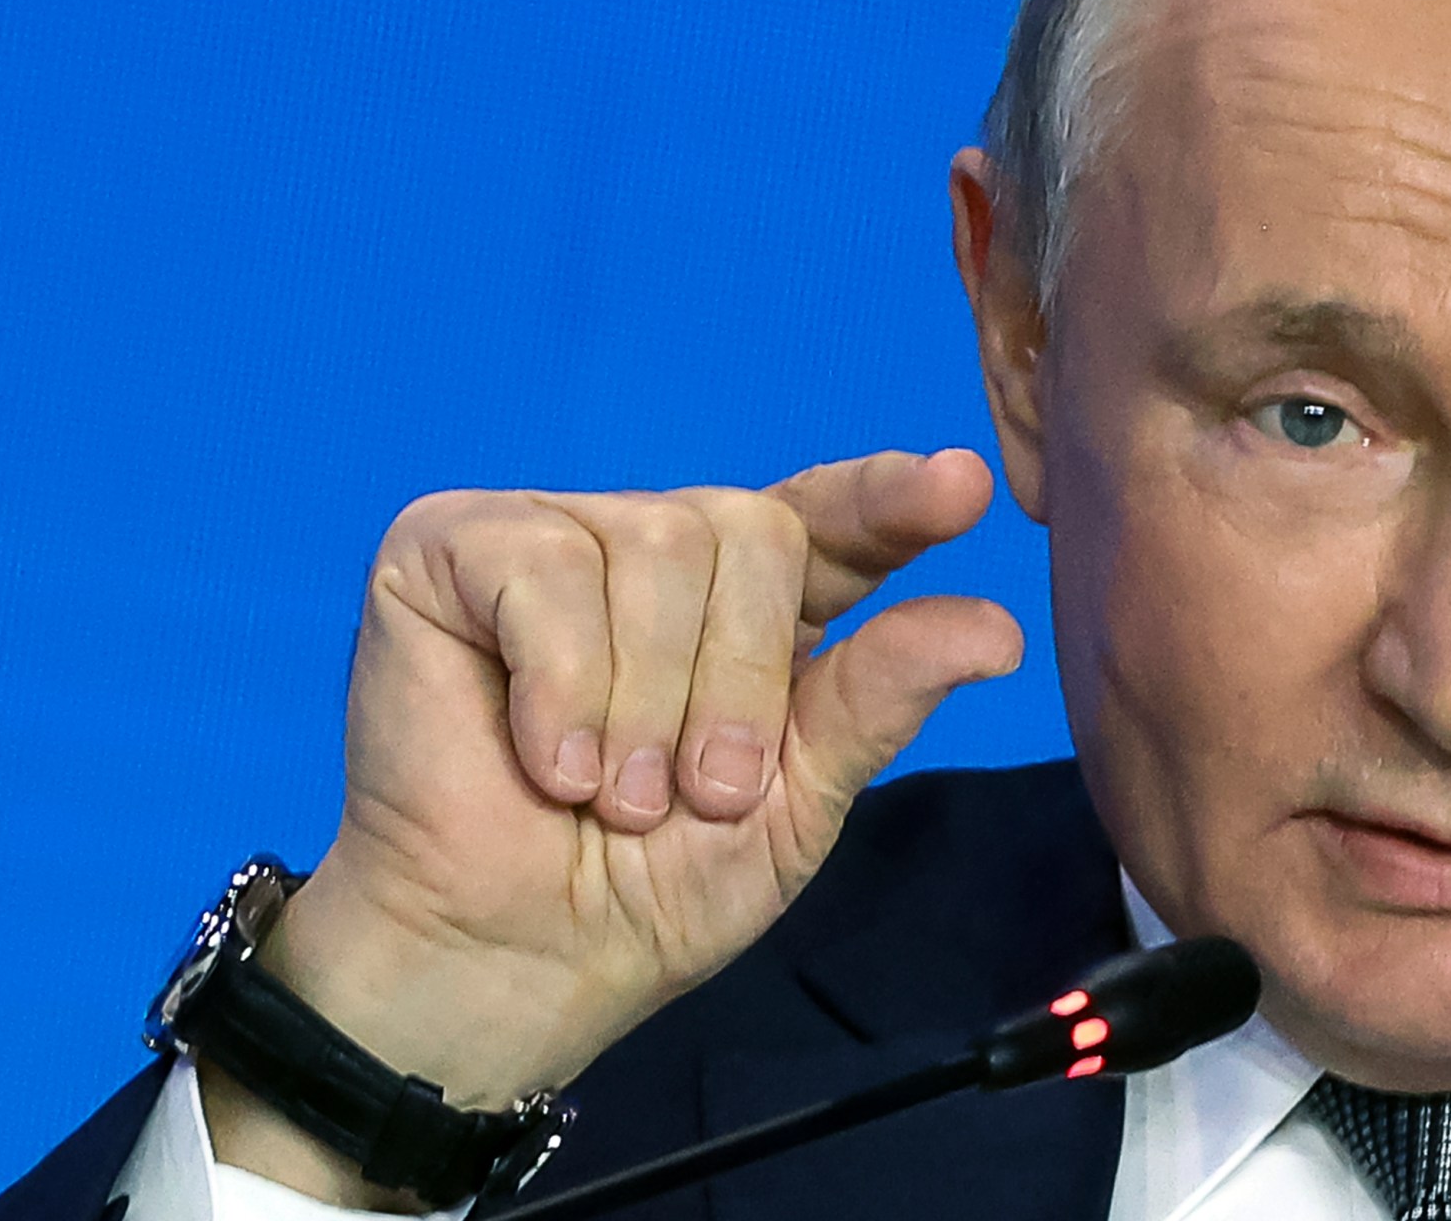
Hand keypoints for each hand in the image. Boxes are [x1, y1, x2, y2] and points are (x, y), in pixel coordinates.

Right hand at [203, 450, 1021, 1204]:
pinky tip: (546, 760)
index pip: (838, 518)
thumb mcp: (796, 802)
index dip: (893, 498)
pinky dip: (560, 685)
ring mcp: (556, 534)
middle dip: (737, 681)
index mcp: (757, 601)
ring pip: (653, 543)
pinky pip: (543, 568)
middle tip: (692, 794)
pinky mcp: (450, 547)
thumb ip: (880, 699)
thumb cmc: (652, 889)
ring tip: (610, 793)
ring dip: (643, 705)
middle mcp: (662, 546)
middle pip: (751, 530)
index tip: (964, 488)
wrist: (511, 961)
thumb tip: (1000, 630)